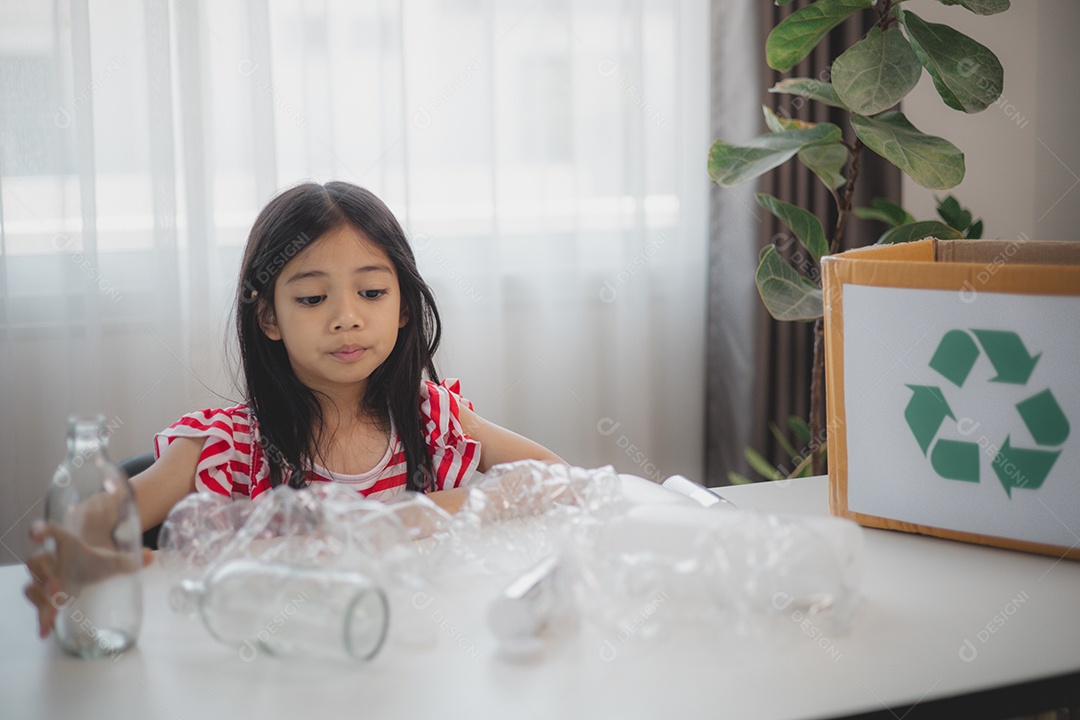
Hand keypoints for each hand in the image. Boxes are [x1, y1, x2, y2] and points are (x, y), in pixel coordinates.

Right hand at [23, 519, 153, 639]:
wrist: (84, 571)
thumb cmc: (93, 561)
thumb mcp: (110, 560)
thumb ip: (128, 559)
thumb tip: (150, 556)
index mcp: (62, 543)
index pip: (49, 532)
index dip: (40, 530)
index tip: (38, 534)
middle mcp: (47, 560)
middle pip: (37, 562)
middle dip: (46, 574)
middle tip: (58, 586)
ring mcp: (42, 580)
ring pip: (32, 585)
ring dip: (41, 596)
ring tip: (54, 606)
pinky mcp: (44, 598)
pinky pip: (36, 607)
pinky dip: (40, 619)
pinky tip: (45, 631)